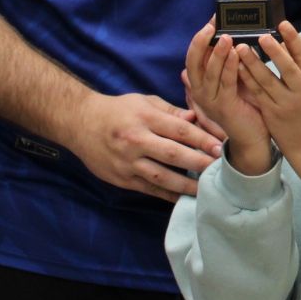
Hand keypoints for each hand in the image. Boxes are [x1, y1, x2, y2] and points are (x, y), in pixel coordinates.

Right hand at [62, 88, 222, 201]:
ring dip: (186, 185)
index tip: (220, 147)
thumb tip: (197, 118)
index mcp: (145, 118)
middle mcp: (136, 140)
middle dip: (199, 163)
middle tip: (220, 169)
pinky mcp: (121, 178)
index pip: (179, 130)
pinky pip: (148, 189)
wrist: (80, 123)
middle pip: (173, 154)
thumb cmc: (118, 110)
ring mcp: (127, 162)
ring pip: (161, 176)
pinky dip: (167, 196)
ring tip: (207, 189)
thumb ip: (171, 111)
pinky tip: (184, 198)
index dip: (202, 139)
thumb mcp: (144, 102)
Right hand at [184, 21, 269, 162]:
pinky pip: (225, 83)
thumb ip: (231, 60)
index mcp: (201, 84)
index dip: (200, 37)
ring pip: (209, 72)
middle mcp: (201, 92)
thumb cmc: (246, 105)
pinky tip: (237, 54)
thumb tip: (235, 33)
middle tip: (211, 25)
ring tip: (226, 36)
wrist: (253, 137)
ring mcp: (210, 101)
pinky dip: (230, 67)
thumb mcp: (236, 79)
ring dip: (217, 53)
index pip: (194, 56)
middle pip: (193, 62)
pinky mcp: (224, 107)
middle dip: (201, 42)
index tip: (212, 20)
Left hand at [236, 24, 300, 153]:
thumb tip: (281, 39)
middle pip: (288, 68)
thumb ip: (299, 64)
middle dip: (274, 52)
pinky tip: (237, 66)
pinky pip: (256, 92)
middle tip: (261, 36)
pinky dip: (247, 78)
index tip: (282, 23)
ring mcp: (286, 103)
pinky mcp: (272, 112)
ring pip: (267, 80)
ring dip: (253, 63)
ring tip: (241, 48)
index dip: (293, 39)